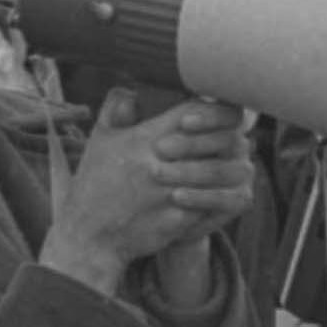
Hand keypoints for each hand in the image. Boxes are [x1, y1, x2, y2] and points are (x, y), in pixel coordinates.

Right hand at [40, 91, 255, 294]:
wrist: (88, 236)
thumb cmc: (95, 185)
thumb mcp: (99, 140)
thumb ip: (116, 109)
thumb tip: (133, 90)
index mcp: (142, 140)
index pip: (193, 112)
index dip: (217, 110)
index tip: (225, 114)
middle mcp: (158, 165)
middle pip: (212, 142)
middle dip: (229, 140)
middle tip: (238, 140)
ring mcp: (169, 195)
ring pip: (218, 175)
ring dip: (227, 169)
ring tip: (232, 166)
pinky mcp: (176, 222)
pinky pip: (211, 205)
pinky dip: (218, 198)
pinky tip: (220, 194)